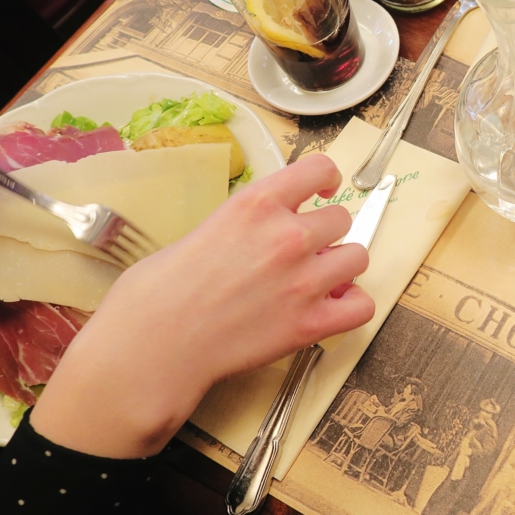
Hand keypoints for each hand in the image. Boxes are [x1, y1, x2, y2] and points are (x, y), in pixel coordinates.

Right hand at [32, 154, 374, 457]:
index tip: (321, 192)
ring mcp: (304, 280)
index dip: (326, 179)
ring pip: (358, 257)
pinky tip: (330, 307)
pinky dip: (351, 305)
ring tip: (318, 279)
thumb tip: (269, 229)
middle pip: (341, 218)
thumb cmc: (158, 293)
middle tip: (305, 251)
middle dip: (325, 233)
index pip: (319, 169)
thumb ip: (248, 224)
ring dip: (341, 266)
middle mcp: (287, 236)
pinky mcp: (310, 324)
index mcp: (256, 204)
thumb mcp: (203, 230)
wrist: (152, 346)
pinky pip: (362, 306)